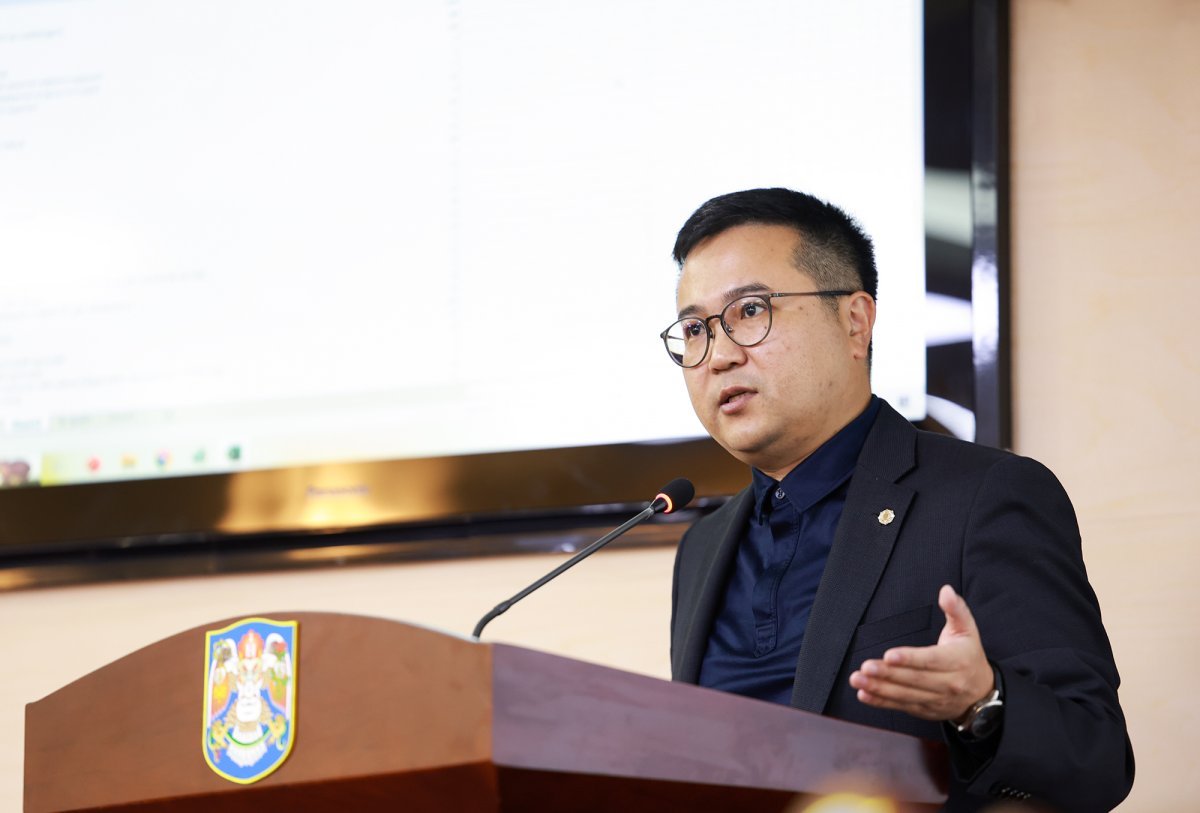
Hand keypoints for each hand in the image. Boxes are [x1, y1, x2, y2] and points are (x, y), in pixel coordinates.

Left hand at [849, 584, 994, 721]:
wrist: (981, 692)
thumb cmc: (969, 655)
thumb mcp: (968, 630)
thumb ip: (956, 609)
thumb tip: (946, 591)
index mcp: (957, 661)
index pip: (931, 660)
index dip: (910, 659)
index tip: (889, 655)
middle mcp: (948, 683)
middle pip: (915, 679)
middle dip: (888, 674)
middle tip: (865, 668)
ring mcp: (936, 699)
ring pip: (905, 695)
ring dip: (879, 689)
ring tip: (858, 680)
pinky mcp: (925, 709)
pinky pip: (902, 706)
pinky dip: (881, 702)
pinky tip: (864, 695)